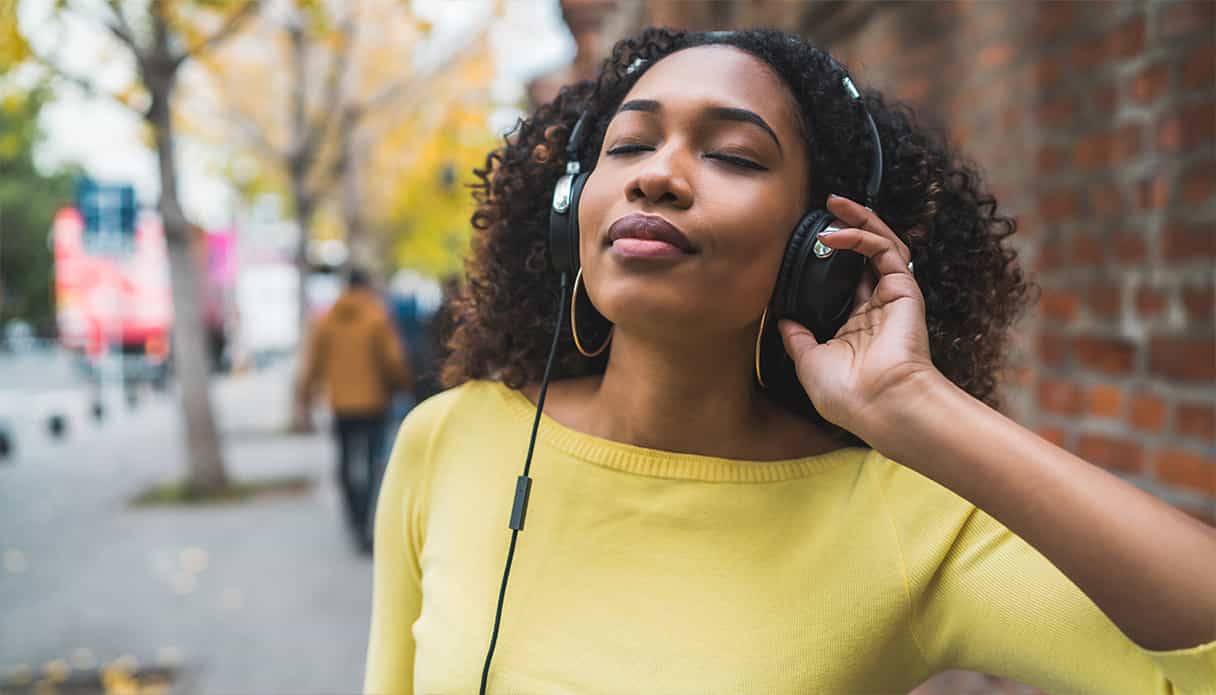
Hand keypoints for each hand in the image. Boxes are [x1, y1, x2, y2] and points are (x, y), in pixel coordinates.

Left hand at [777, 195, 938, 435]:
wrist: (880, 404)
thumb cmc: (850, 395)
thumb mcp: (809, 363)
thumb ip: (798, 339)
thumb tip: (781, 320)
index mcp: (857, 327)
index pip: (846, 281)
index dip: (831, 260)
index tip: (809, 245)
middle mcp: (876, 309)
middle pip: (866, 256)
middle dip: (849, 228)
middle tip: (827, 207)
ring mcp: (892, 298)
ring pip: (881, 245)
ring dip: (860, 221)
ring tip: (836, 203)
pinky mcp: (904, 291)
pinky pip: (885, 252)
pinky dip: (861, 237)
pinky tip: (834, 235)